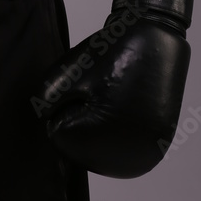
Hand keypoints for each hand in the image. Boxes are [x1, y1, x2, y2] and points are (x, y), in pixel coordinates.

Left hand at [31, 0, 197, 177]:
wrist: (156, 39)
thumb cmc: (111, 55)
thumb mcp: (64, 74)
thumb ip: (45, 105)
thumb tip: (47, 124)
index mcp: (105, 144)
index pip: (59, 138)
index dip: (62, 108)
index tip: (82, 86)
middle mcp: (131, 161)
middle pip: (80, 149)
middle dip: (78, 123)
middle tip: (96, 91)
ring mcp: (147, 157)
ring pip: (100, 151)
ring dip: (96, 130)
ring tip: (110, 96)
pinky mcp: (156, 149)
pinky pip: (121, 150)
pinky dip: (114, 133)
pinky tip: (121, 108)